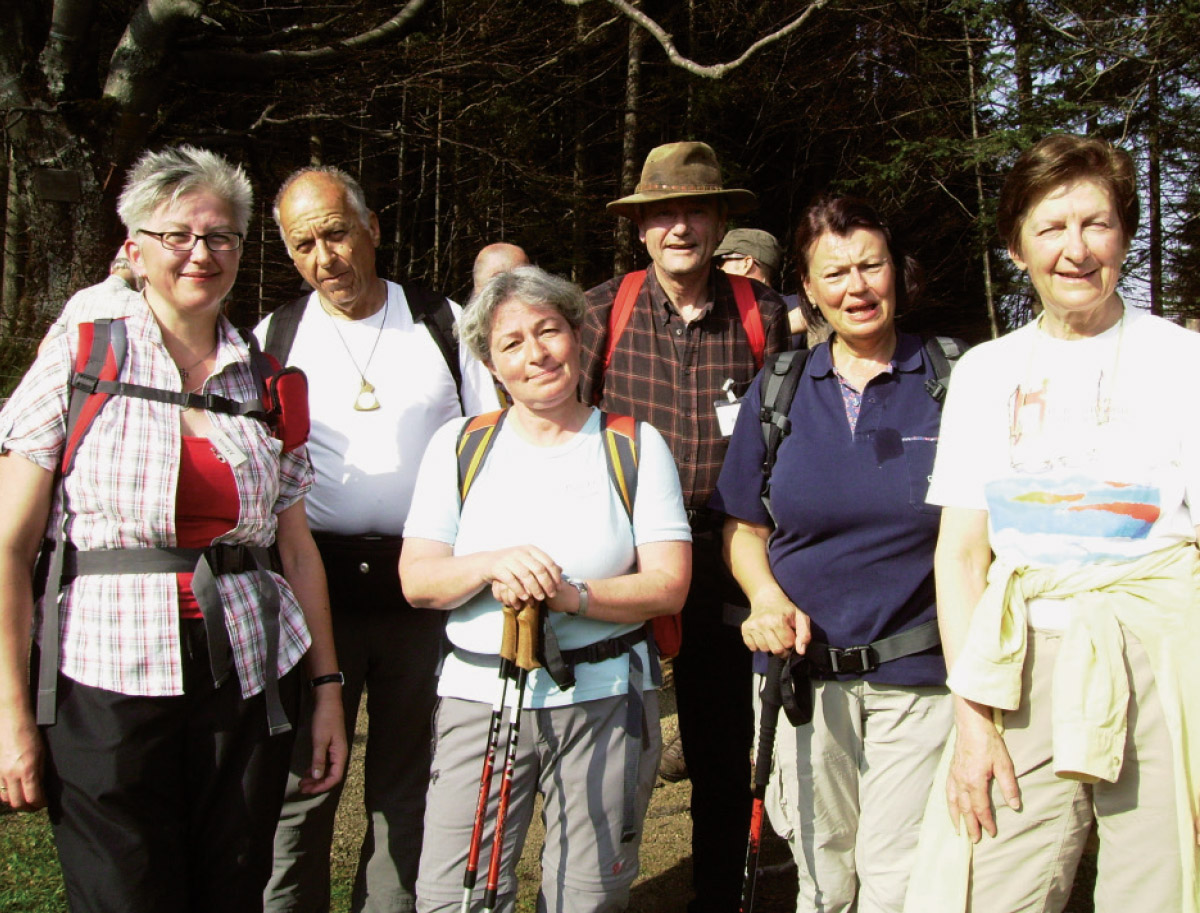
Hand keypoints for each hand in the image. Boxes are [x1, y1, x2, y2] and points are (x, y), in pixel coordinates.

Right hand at [0, 706, 45, 810]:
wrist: (10, 722)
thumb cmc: (29, 734)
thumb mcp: (41, 754)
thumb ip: (40, 773)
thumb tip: (41, 788)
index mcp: (27, 770)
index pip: (33, 797)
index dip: (40, 804)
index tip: (44, 802)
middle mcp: (12, 775)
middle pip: (18, 803)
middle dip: (28, 807)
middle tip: (35, 805)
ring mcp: (0, 774)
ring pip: (6, 799)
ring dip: (16, 802)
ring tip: (25, 799)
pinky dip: (6, 795)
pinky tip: (13, 791)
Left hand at [298, 688, 347, 795]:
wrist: (327, 702)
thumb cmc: (325, 720)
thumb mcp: (320, 740)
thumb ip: (318, 760)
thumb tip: (317, 777)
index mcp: (340, 754)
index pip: (335, 777)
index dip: (322, 786)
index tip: (309, 790)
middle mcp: (339, 755)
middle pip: (331, 776)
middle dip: (317, 784)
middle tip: (302, 789)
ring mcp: (334, 751)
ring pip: (327, 770)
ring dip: (316, 778)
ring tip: (303, 783)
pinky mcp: (329, 746)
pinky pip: (324, 763)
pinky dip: (316, 769)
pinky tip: (308, 772)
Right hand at [484, 546, 561, 603]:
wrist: (488, 561)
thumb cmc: (512, 562)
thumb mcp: (528, 559)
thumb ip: (542, 563)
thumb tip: (561, 569)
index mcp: (530, 549)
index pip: (548, 562)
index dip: (555, 575)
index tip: (559, 586)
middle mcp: (520, 552)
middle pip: (539, 569)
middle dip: (547, 584)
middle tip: (551, 594)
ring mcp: (509, 559)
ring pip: (526, 576)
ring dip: (535, 589)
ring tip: (540, 598)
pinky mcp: (499, 568)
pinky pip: (512, 581)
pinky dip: (520, 590)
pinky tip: (525, 597)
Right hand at [741, 591, 809, 656]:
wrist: (766, 597)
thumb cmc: (785, 609)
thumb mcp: (800, 617)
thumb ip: (804, 634)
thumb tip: (801, 652)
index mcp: (778, 620)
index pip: (788, 644)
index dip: (792, 641)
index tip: (790, 635)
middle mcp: (763, 624)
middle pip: (776, 650)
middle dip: (783, 648)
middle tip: (783, 639)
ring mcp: (752, 627)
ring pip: (764, 650)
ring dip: (770, 646)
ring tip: (772, 636)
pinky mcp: (745, 629)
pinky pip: (753, 648)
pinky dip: (758, 645)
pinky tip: (762, 636)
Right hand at [946, 698, 1019, 841]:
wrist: (971, 723)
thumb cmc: (989, 742)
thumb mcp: (1004, 764)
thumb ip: (1009, 786)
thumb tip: (1015, 806)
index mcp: (975, 781)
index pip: (981, 808)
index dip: (987, 822)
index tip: (992, 834)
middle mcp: (961, 781)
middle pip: (965, 809)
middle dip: (970, 825)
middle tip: (974, 841)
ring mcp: (954, 775)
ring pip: (953, 801)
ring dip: (956, 817)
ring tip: (958, 830)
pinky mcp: (952, 769)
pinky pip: (948, 791)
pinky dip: (949, 803)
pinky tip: (951, 806)